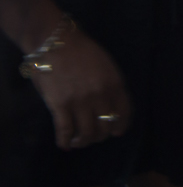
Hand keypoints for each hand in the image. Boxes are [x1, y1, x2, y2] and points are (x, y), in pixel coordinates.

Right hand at [25, 22, 131, 149]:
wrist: (55, 42)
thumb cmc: (82, 51)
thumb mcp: (107, 65)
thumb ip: (111, 85)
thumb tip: (112, 106)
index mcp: (115, 84)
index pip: (124, 112)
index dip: (121, 125)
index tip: (116, 132)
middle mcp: (101, 95)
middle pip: (106, 126)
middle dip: (101, 135)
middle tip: (94, 136)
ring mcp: (80, 101)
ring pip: (87, 133)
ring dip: (84, 141)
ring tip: (79, 141)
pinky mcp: (60, 105)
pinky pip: (65, 130)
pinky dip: (65, 141)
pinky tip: (64, 145)